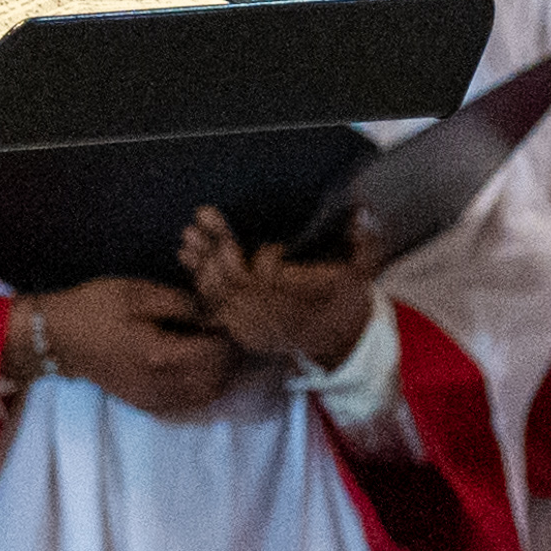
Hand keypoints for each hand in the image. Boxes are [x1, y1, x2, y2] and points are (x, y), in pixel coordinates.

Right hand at [35, 277, 240, 422]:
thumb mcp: (139, 293)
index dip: (230, 335)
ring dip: (219, 375)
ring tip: (213, 349)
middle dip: (230, 357)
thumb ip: (182, 303)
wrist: (58, 338)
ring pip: (207, 396)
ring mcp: (154, 399)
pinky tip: (196, 367)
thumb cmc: (97, 308)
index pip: (218, 353)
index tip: (228, 316)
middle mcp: (163, 384)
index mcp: (162, 354)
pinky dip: (202, 388)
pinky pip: (188, 403)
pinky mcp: (146, 405)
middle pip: (218, 379)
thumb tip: (214, 313)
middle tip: (226, 332)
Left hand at [173, 209, 382, 376]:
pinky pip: (214, 308)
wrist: (338, 339)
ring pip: (220, 297)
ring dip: (202, 263)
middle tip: (203, 217)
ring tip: (189, 234)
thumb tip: (361, 211)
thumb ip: (363, 239)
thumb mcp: (364, 267)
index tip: (279, 247)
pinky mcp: (241, 333)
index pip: (276, 281)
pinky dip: (199, 282)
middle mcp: (277, 319)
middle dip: (219, 249)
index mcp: (307, 302)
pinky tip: (187, 257)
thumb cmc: (348, 296)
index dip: (269, 261)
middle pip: (238, 284)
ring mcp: (256, 329)